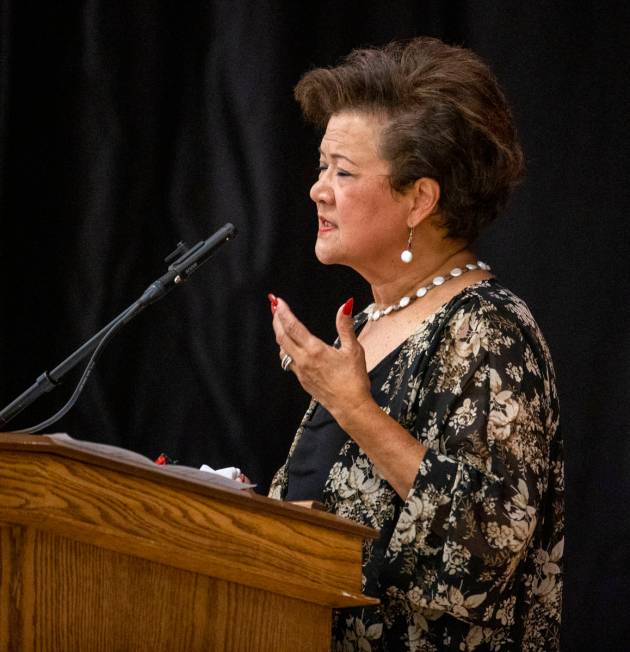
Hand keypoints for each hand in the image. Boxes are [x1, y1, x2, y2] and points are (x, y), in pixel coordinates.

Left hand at [270, 295, 372, 418]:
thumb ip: (345, 326)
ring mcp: (300, 371)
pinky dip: (285, 348)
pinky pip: (288, 360)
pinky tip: (290, 344)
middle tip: (274, 306)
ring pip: (282, 349)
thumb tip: (345, 305)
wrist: (350, 406)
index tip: (278, 301)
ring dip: (279, 333)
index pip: (292, 326)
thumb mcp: (354, 349)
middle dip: (276, 319)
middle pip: (281, 336)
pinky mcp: (302, 380)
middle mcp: (303, 360)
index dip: (283, 312)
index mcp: (315, 350)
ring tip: (279, 322)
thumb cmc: (354, 380)